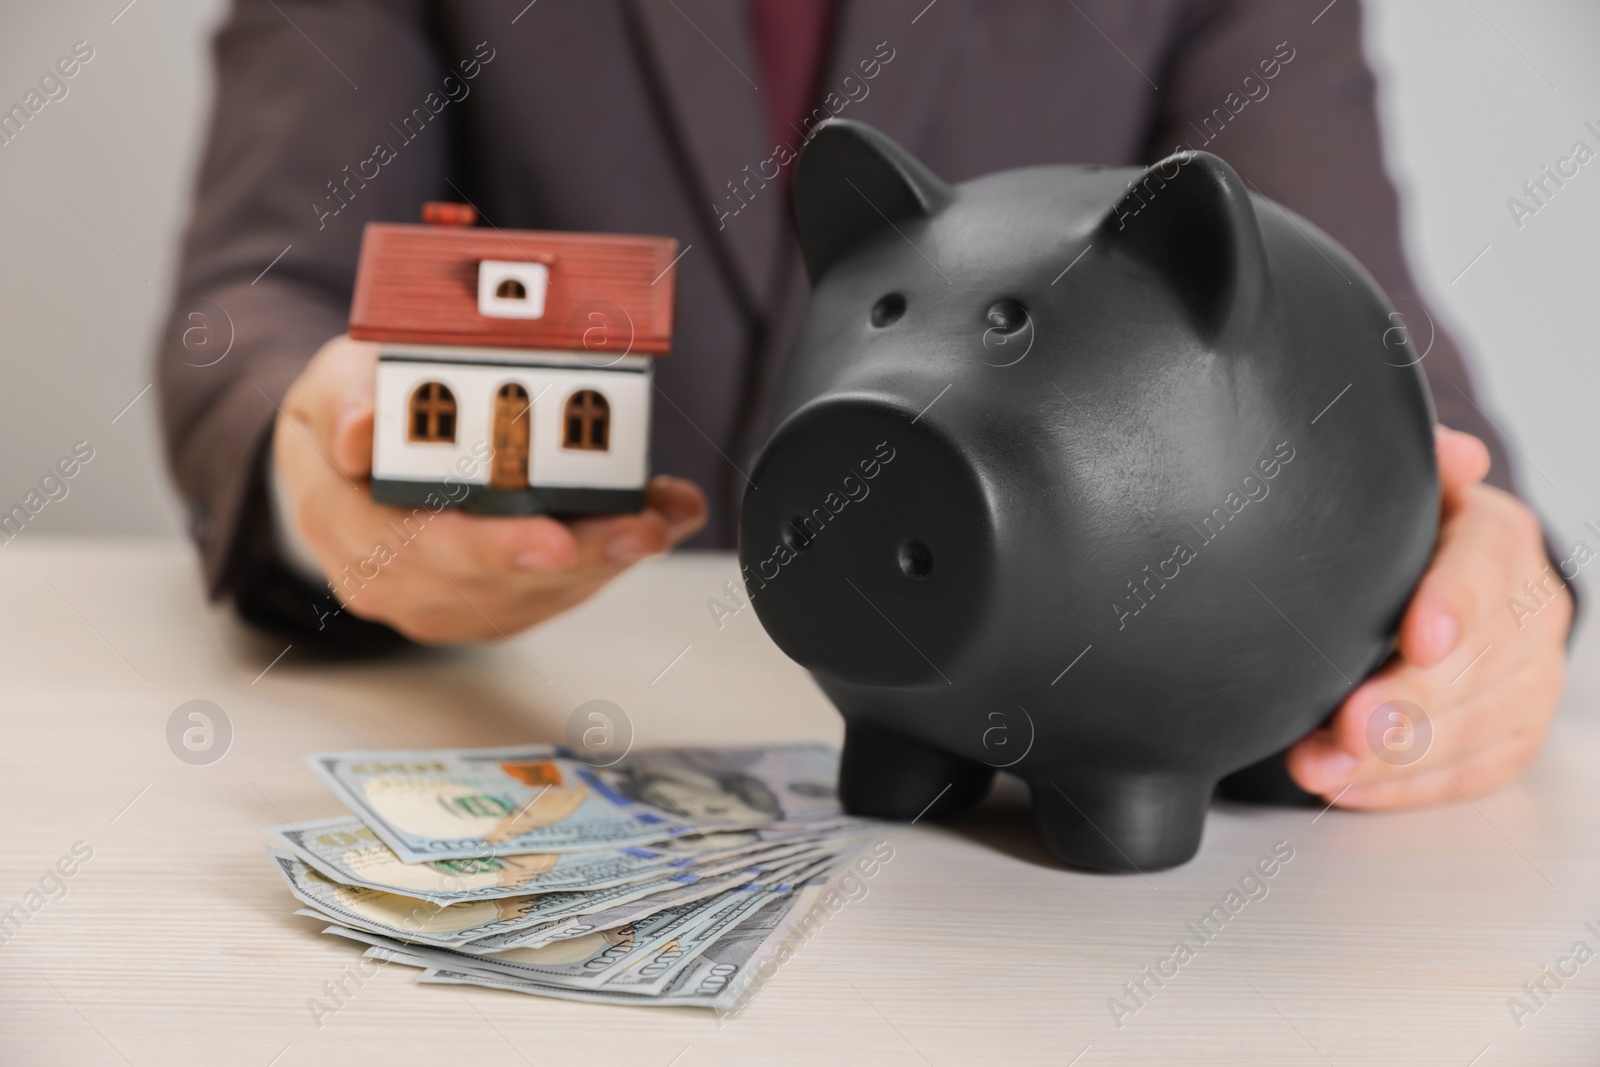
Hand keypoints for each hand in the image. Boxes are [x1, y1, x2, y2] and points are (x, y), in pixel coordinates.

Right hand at [273, 334, 707, 642]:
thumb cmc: (354, 406)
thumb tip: (358, 431)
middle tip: (640, 532)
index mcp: (338, 518)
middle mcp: (387, 578)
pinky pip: (549, 594)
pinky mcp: (482, 605)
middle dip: (578, 558)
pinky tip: (655, 524)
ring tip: (663, 521)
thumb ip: (346, 397)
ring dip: (605, 561)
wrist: (354, 450)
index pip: (413, 547)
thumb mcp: (334, 379)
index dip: (489, 549)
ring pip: (531, 595)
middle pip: (492, 583)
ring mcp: (436, 600)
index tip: (553, 541)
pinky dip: (606, 561)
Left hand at [1286, 425, 1571, 807]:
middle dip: (1408, 704)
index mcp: (1499, 540)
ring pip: (1472, 730)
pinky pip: (1466, 775)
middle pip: (1478, 666)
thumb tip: (1456, 454)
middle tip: (1345, 727)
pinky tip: (1345, 788)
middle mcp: (1529, 611)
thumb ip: (1423, 469)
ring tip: (1318, 766)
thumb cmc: (1409, 537)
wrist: (1440, 581)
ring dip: (1391, 759)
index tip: (1418, 639)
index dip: (1456, 605)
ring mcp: (1529, 679)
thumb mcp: (1408, 493)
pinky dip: (1401, 788)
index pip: (1487, 569)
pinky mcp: (1512, 735)